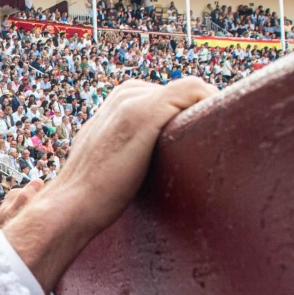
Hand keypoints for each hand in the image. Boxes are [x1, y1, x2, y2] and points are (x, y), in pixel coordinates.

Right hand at [2, 77, 217, 293]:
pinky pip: (194, 92)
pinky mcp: (144, 113)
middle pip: (182, 92)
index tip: (204, 143)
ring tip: (221, 142)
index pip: (167, 95)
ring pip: (192, 89)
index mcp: (114, 104)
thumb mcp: (109, 158)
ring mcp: (132, 101)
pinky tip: (221, 131)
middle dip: (201, 113)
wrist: (72, 205)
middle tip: (216, 147)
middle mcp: (123, 96)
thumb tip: (148, 162)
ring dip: (210, 110)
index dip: (188, 116)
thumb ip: (127, 147)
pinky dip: (212, 104)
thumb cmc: (93, 193)